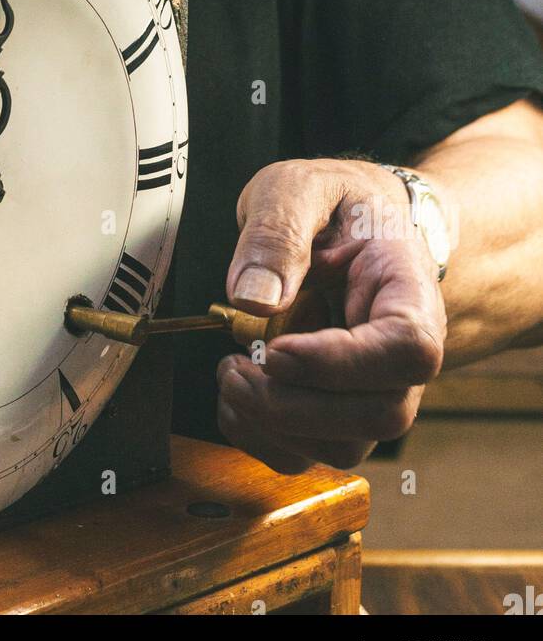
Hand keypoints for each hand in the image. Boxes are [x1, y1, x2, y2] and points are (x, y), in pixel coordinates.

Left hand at [217, 158, 446, 473]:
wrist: (356, 224)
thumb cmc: (338, 206)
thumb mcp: (302, 188)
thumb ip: (278, 230)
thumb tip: (253, 298)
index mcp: (409, 292)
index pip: (406, 349)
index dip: (341, 363)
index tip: (278, 349)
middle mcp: (403, 355)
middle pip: (380, 414)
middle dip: (293, 406)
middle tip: (235, 366)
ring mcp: (375, 389)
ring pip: (345, 446)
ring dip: (273, 427)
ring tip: (231, 374)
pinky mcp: (339, 411)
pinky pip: (311, 453)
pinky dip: (261, 438)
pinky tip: (235, 396)